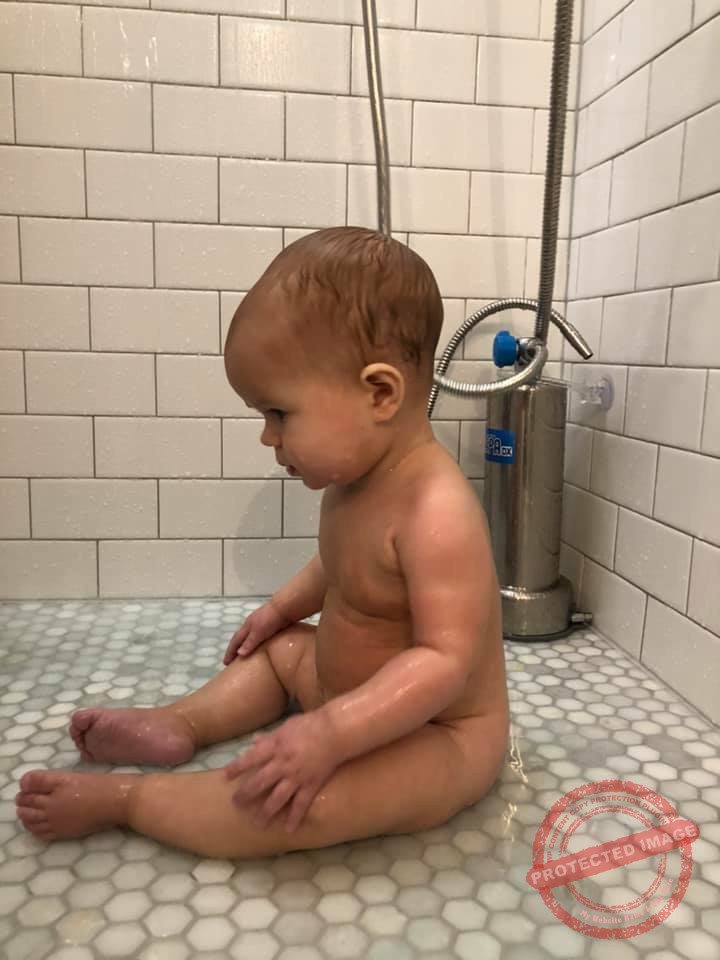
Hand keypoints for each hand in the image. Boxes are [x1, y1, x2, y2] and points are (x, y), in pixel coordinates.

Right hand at [223, 601, 290, 664]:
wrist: (285, 608)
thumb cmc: (270, 620)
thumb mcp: (258, 632)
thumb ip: (249, 643)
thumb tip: (239, 654)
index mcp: (247, 626)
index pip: (235, 641)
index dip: (230, 652)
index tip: (225, 663)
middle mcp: (252, 625)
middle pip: (241, 639)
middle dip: (236, 649)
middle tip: (233, 661)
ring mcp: (261, 624)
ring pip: (251, 638)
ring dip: (246, 646)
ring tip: (246, 656)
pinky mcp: (271, 625)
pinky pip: (260, 638)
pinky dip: (257, 644)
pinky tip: (261, 649)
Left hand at [224, 711, 342, 832]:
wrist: (335, 731)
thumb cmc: (310, 724)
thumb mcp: (286, 726)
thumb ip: (269, 736)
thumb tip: (253, 741)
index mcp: (275, 746)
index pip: (250, 759)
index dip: (237, 768)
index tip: (225, 777)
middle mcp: (282, 763)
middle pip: (259, 783)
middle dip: (246, 795)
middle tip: (236, 805)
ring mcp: (296, 776)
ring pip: (277, 798)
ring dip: (265, 812)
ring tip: (257, 824)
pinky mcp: (311, 784)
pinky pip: (301, 804)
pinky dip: (294, 818)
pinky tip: (288, 830)